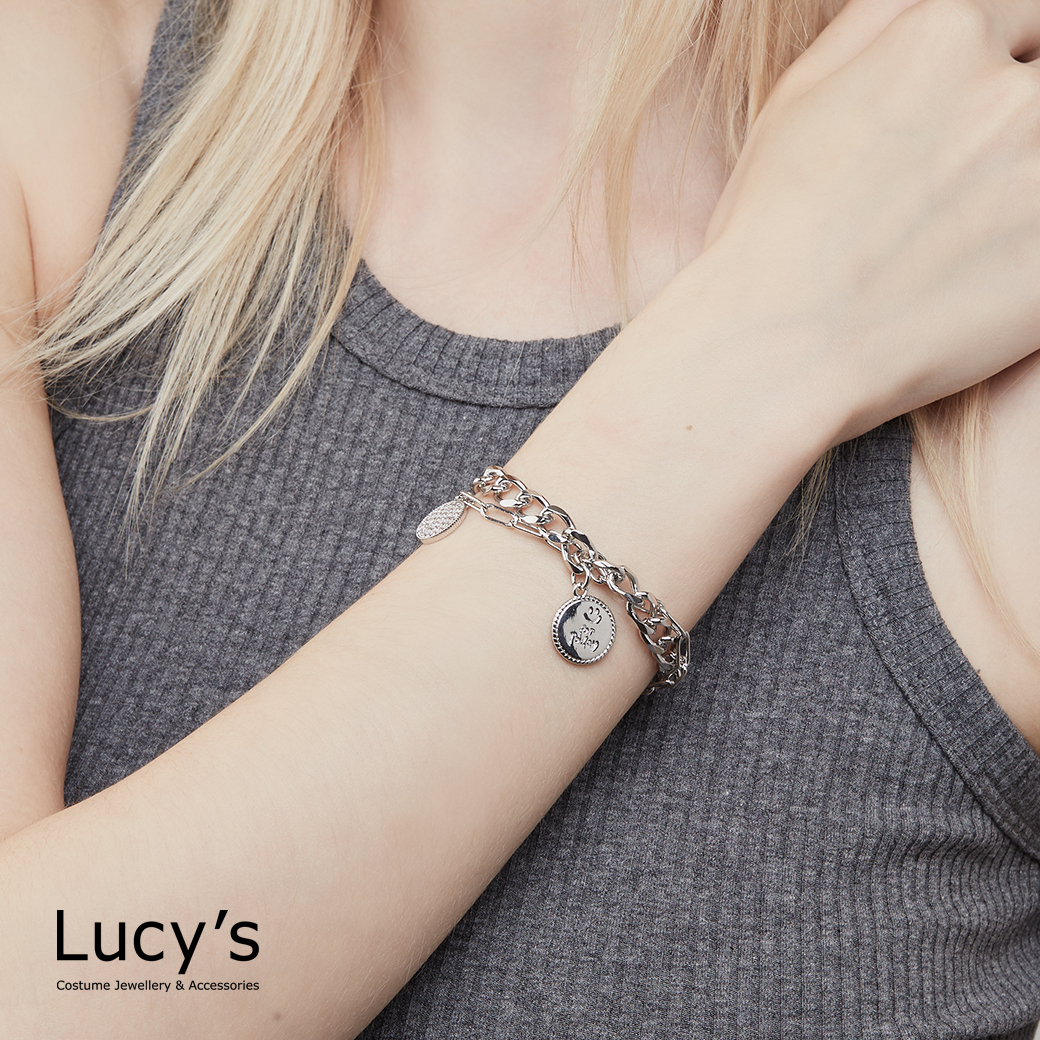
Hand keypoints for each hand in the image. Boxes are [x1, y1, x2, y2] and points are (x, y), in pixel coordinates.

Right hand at [700, 0, 1039, 437]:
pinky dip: (1028, 255)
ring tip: (974, 235)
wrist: (776, 348)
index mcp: (943, 36)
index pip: (1027, 16)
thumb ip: (875, 25)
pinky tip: (983, 277)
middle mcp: (1009, 96)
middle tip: (977, 189)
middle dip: (1019, 126)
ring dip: (1023, 192)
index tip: (987, 116)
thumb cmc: (767, 233)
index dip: (1010, 65)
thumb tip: (927, 5)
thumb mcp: (796, 100)